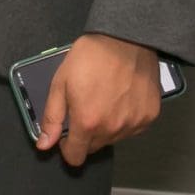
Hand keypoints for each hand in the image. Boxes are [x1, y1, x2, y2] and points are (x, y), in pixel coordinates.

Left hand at [38, 34, 163, 167]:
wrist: (126, 38)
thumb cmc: (90, 57)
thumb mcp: (60, 83)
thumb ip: (52, 117)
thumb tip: (44, 145)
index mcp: (87, 122)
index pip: (76, 157)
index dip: (67, 149)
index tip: (66, 136)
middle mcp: (112, 129)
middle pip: (95, 147)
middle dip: (86, 135)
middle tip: (85, 108)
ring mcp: (134, 123)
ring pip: (114, 138)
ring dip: (106, 127)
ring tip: (105, 100)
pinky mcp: (150, 115)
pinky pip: (132, 128)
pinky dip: (125, 120)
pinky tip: (122, 100)